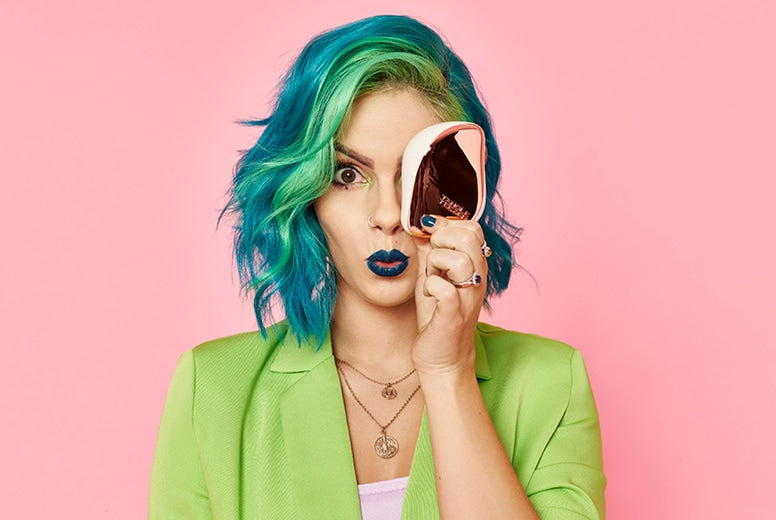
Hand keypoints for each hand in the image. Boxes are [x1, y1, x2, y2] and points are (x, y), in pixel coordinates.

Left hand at [412, 215, 487, 376]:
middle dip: (442, 239)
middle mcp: (478, 279)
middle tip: (432, 259)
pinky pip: (445, 289)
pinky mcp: (454, 315)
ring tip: (431, 276)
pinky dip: (431, 286)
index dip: (447, 224)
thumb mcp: (432, 275)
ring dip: (437, 262)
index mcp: (475, 266)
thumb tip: (418, 225)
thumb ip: (430, 250)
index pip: (473, 229)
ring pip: (460, 260)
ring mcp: (468, 297)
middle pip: (469, 237)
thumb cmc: (437, 315)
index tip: (429, 235)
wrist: (442, 358)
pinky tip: (429, 293)